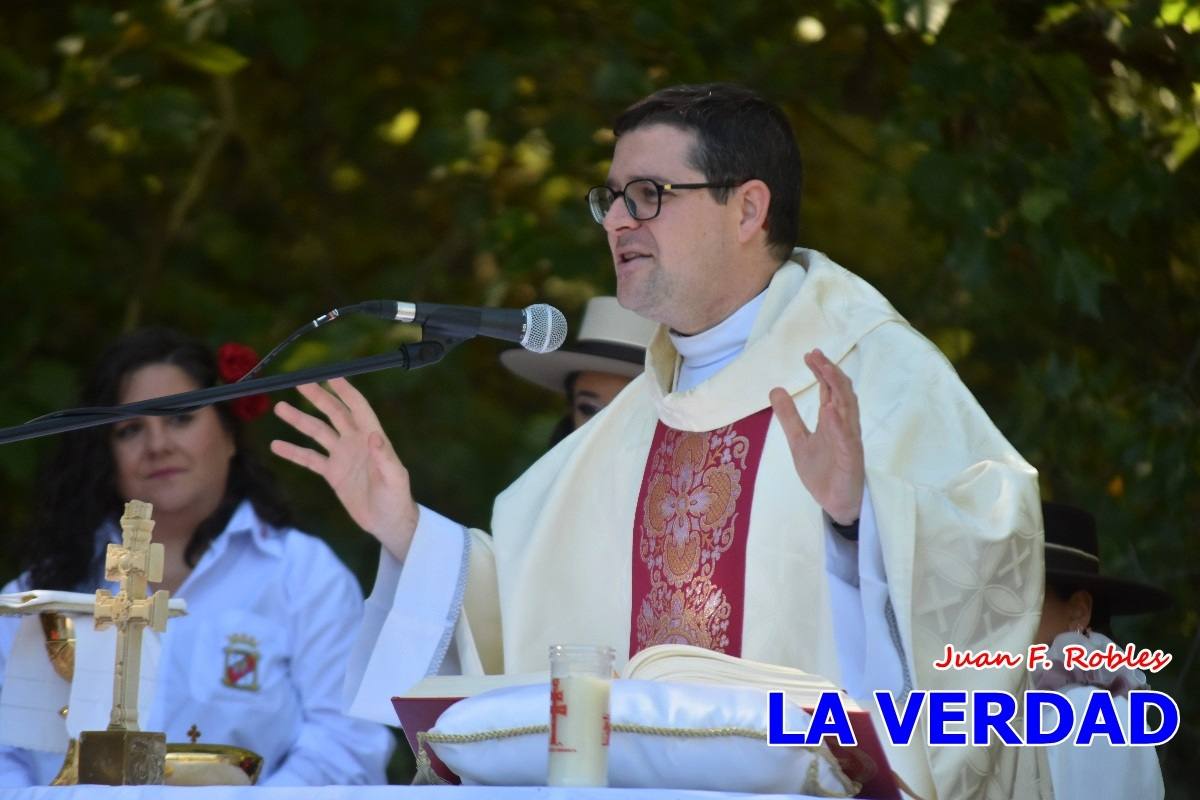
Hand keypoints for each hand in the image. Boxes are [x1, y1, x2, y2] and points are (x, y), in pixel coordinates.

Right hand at [270, 377, 418, 559]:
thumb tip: (374, 436)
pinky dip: (293, 451)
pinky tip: (276, 445)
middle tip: (300, 383)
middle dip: (318, 397)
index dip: (345, 391)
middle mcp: (356, 442)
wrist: (388, 522)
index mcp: (373, 437)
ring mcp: (343, 456)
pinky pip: (310, 458)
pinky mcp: (333, 473)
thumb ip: (384, 457)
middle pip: (334, 413)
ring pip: (318, 432)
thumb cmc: (397, 498)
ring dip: (300, 420)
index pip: (358, 407)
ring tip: (280, 408)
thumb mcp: (394, 478)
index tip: (331, 375)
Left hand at [769, 349, 864, 525]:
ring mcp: (849, 441)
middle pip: (841, 392)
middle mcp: (844, 426)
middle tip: (815, 354)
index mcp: (832, 421)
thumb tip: (775, 389)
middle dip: (829, 372)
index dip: (821, 371)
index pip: (829, 389)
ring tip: (825, 369)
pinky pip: (847, 438)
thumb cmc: (823, 472)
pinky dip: (839, 423)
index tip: (809, 355)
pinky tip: (830, 409)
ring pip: (849, 409)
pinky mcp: (851, 458)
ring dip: (837, 388)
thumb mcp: (798, 440)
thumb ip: (789, 417)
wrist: (835, 503)